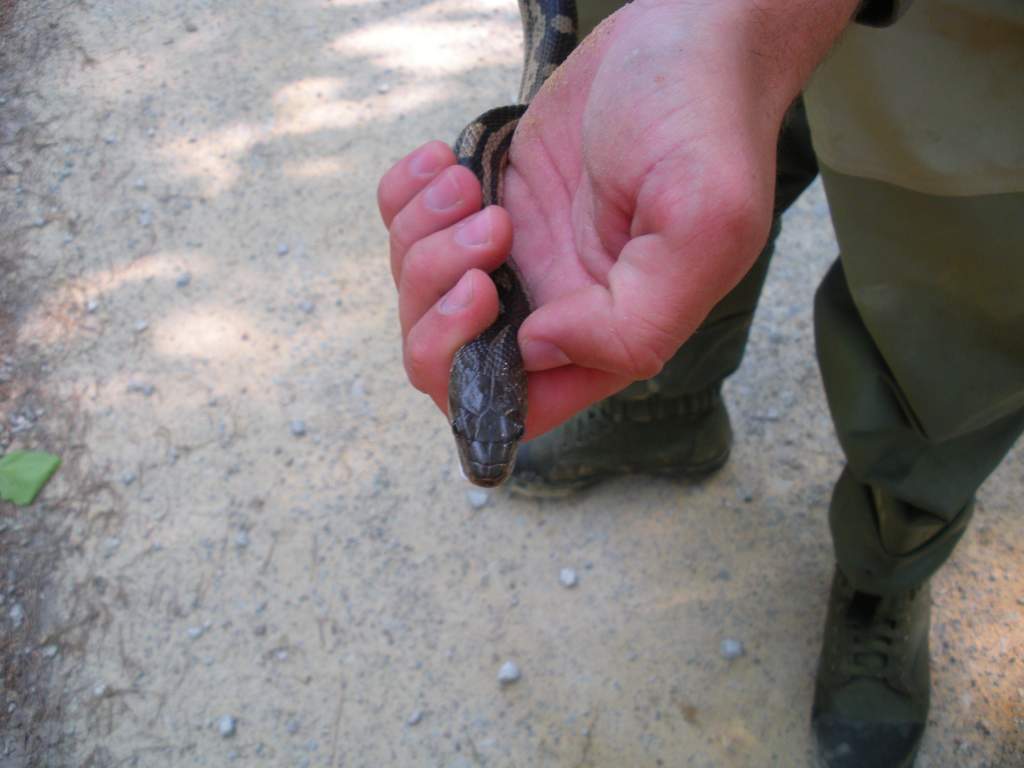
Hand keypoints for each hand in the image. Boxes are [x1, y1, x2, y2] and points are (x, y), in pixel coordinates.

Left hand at [378, 0, 856, 438]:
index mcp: (607, 330)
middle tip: (482, 229)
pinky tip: (445, 163)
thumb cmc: (703, 120)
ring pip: (419, 290)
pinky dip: (406, 197)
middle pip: (447, 356)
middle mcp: (554, 301)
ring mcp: (514, 251)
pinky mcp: (486, 198)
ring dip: (424, 237)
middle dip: (435, 298)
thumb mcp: (701, 226)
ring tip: (469, 184)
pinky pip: (409, 224)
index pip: (517, 404)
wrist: (684, 30)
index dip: (474, 371)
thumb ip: (635, 323)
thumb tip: (538, 349)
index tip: (487, 290)